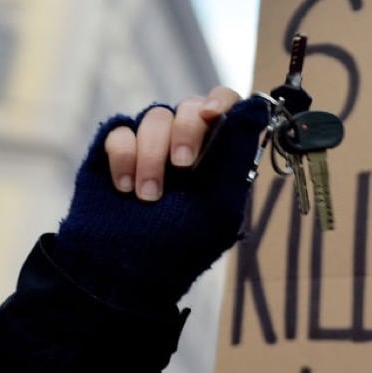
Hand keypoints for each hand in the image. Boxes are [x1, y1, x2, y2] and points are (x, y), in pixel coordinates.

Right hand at [55, 87, 272, 305]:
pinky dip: (124, 157)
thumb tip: (255, 108)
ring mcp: (150, 143)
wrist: (125, 271)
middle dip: (185, 132)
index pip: (225, 106)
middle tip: (181, 166)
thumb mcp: (217, 208)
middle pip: (189, 105)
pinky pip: (120, 132)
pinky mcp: (116, 150)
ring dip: (152, 157)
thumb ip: (234, 157)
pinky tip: (125, 188)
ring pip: (154, 116)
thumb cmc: (178, 248)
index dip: (221, 101)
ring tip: (148, 197)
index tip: (210, 116)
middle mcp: (184, 142)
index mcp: (217, 154)